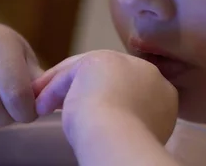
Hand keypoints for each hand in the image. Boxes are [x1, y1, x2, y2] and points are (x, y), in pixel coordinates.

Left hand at [33, 50, 177, 145]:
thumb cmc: (127, 146)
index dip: (111, 101)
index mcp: (164, 93)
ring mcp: (124, 63)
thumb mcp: (138, 130)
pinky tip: (41, 105)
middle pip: (111, 77)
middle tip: (62, 107)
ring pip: (89, 72)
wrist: (122, 139)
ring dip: (64, 88)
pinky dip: (53, 90)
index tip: (92, 115)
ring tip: (45, 105)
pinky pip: (71, 73)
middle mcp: (149, 73)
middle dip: (86, 90)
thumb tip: (114, 121)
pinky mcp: (99, 60)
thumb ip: (132, 116)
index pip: (133, 90)